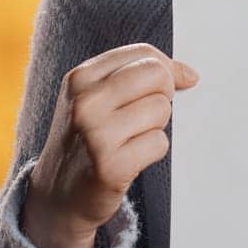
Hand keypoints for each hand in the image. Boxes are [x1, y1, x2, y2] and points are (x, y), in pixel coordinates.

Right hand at [21, 43, 199, 247]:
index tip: (172, 84)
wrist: (58, 194)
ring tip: (130, 139)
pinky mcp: (111, 166)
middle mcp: (85, 102)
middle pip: (156, 75)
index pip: (142, 53)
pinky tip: (130, 158)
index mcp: (79, 78)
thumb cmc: (83, 140)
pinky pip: (159, 143)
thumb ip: (133, 76)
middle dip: (162, 94)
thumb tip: (188, 74)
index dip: (166, 67)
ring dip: (155, 127)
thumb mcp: (92, 97)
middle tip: (145, 115)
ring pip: (161, 109)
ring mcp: (96, 134)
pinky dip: (152, 151)